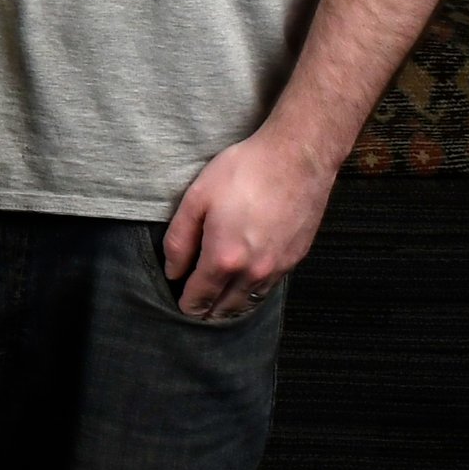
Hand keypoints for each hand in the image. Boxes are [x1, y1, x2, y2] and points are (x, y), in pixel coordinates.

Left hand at [162, 127, 337, 320]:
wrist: (296, 159)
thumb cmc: (243, 172)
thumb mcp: (196, 198)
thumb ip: (180, 239)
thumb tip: (172, 271)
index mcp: (224, 258)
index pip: (200, 296)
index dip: (187, 303)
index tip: (180, 305)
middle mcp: (253, 272)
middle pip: (226, 307)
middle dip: (208, 311)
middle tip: (196, 309)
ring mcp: (278, 268)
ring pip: (250, 302)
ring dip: (232, 306)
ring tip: (217, 304)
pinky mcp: (295, 259)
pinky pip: (269, 288)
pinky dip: (253, 293)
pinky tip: (245, 285)